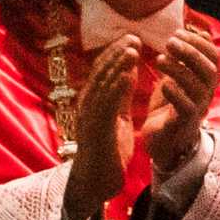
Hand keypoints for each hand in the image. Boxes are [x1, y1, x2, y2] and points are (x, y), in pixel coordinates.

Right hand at [63, 34, 142, 219]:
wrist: (95, 183)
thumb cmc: (107, 152)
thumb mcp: (117, 118)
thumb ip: (120, 96)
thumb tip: (128, 72)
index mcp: (93, 102)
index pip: (102, 71)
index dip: (116, 54)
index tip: (131, 39)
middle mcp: (87, 105)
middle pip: (100, 73)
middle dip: (116, 54)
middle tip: (133, 37)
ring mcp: (89, 117)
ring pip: (102, 85)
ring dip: (117, 66)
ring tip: (132, 49)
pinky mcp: (96, 129)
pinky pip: (106, 104)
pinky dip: (116, 87)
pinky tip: (127, 75)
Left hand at [142, 25, 219, 178]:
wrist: (164, 140)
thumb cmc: (170, 105)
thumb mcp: (178, 75)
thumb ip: (185, 57)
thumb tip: (195, 29)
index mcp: (206, 80)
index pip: (214, 57)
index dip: (199, 42)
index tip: (178, 32)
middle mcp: (206, 93)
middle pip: (209, 69)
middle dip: (190, 52)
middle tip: (169, 42)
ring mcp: (197, 108)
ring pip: (197, 86)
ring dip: (179, 69)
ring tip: (159, 60)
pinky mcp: (184, 123)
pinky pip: (186, 107)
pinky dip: (175, 93)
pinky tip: (163, 84)